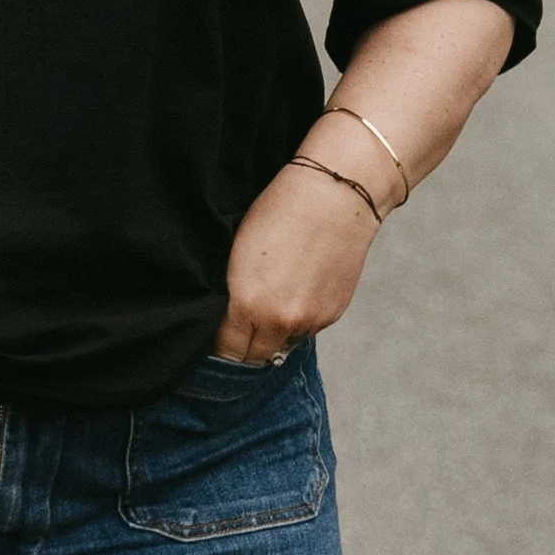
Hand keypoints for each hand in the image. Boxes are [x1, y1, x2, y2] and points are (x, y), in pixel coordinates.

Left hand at [214, 163, 378, 361]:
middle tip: (241, 331)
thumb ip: (234, 294)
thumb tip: (230, 319)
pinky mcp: (332, 315)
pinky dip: (299, 322)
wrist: (335, 196)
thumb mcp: (238, 252)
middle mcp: (279, 321)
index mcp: (247, 304)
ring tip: (272, 306)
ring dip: (274, 336)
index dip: (220, 347)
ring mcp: (309, 321)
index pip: (227, 351)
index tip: (219, 338)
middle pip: (255, 358)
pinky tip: (297, 293)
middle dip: (246, 348)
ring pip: (283, 346)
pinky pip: (307, 332)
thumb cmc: (280, 212)